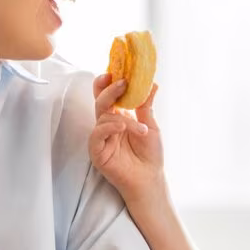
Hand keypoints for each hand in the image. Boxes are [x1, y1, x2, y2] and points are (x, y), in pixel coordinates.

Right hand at [89, 74, 164, 200]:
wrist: (150, 178)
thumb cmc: (150, 155)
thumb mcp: (151, 125)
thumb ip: (146, 105)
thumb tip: (152, 83)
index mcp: (119, 116)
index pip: (109, 95)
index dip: (109, 82)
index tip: (118, 71)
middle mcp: (108, 125)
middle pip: (101, 101)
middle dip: (110, 89)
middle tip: (122, 82)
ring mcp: (101, 137)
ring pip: (102, 116)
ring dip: (123, 118)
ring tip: (141, 129)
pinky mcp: (97, 151)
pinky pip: (97, 134)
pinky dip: (109, 128)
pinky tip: (122, 128)